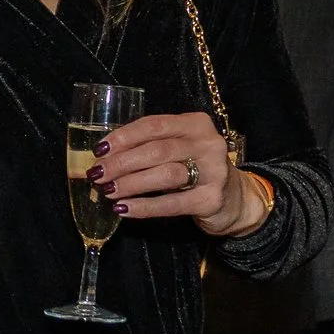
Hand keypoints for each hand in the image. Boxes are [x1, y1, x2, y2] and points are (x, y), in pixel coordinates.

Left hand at [87, 111, 262, 236]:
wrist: (235, 198)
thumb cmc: (196, 168)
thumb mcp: (180, 148)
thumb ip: (151, 146)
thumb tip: (105, 157)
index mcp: (195, 124)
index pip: (154, 125)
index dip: (124, 136)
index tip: (100, 149)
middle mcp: (208, 143)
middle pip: (157, 150)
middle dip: (122, 162)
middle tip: (97, 173)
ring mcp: (214, 171)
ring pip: (165, 174)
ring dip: (131, 183)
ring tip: (108, 190)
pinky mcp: (211, 199)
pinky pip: (172, 203)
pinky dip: (144, 207)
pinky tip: (124, 209)